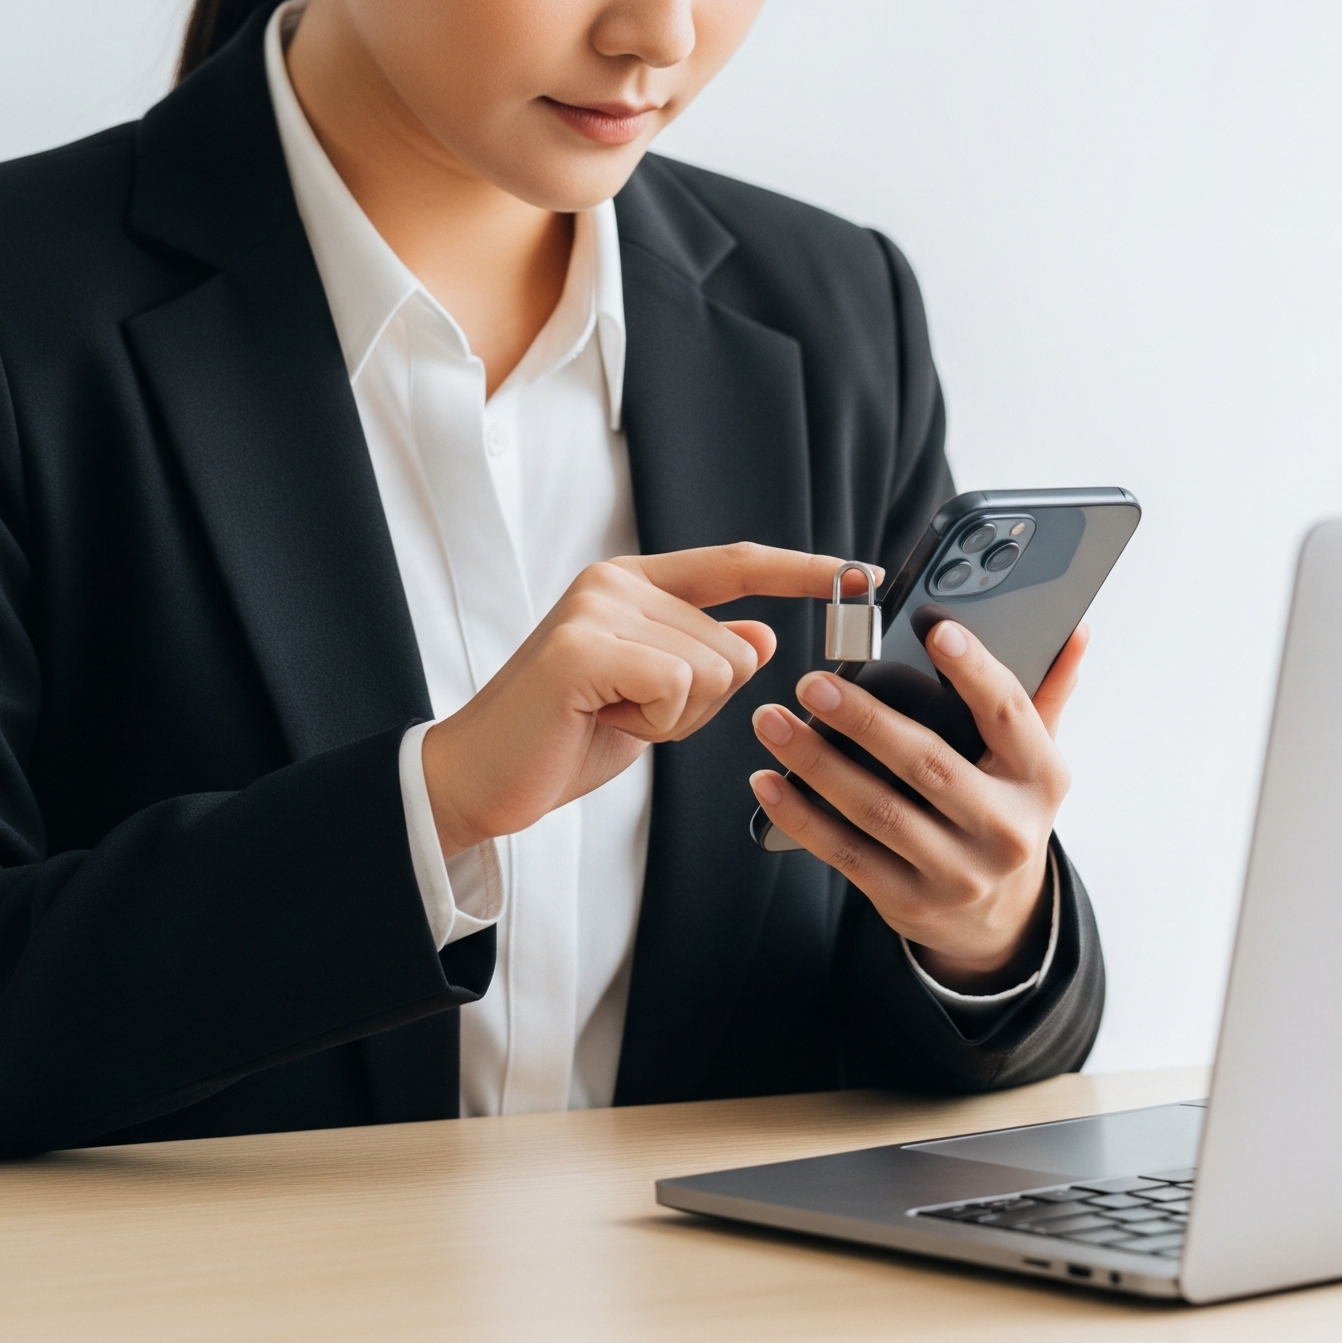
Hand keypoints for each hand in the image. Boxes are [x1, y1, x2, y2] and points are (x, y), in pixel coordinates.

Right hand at [423, 544, 847, 857]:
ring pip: (714, 668)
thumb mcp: (652, 697)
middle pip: (735, 644)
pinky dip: (653, 721)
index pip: (737, 564)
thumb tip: (762, 637)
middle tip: (629, 713)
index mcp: (633, 583)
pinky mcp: (584, 645)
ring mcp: (598, 607)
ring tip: (610, 715)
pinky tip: (602, 720)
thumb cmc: (562, 737)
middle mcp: (616, 582)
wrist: (480, 777)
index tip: (861, 573)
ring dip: (673, 716)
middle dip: (700, 702)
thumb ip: (705, 659)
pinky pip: (678, 685)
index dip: (802, 570)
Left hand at [748, 619, 1086, 990]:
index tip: (933, 628)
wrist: (1000, 920)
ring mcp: (956, 872)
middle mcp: (1005, 829)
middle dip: (865, 720)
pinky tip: (770, 780)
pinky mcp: (909, 902)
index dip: (974, 669)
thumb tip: (1074, 628)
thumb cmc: (1006, 811)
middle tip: (814, 684)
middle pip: (928, 764)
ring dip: (817, 763)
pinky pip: (846, 854)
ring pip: (877, 811)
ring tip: (774, 721)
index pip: (1009, 713)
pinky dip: (801, 816)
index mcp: (1041, 779)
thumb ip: (1046, 692)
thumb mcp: (1035, 759)